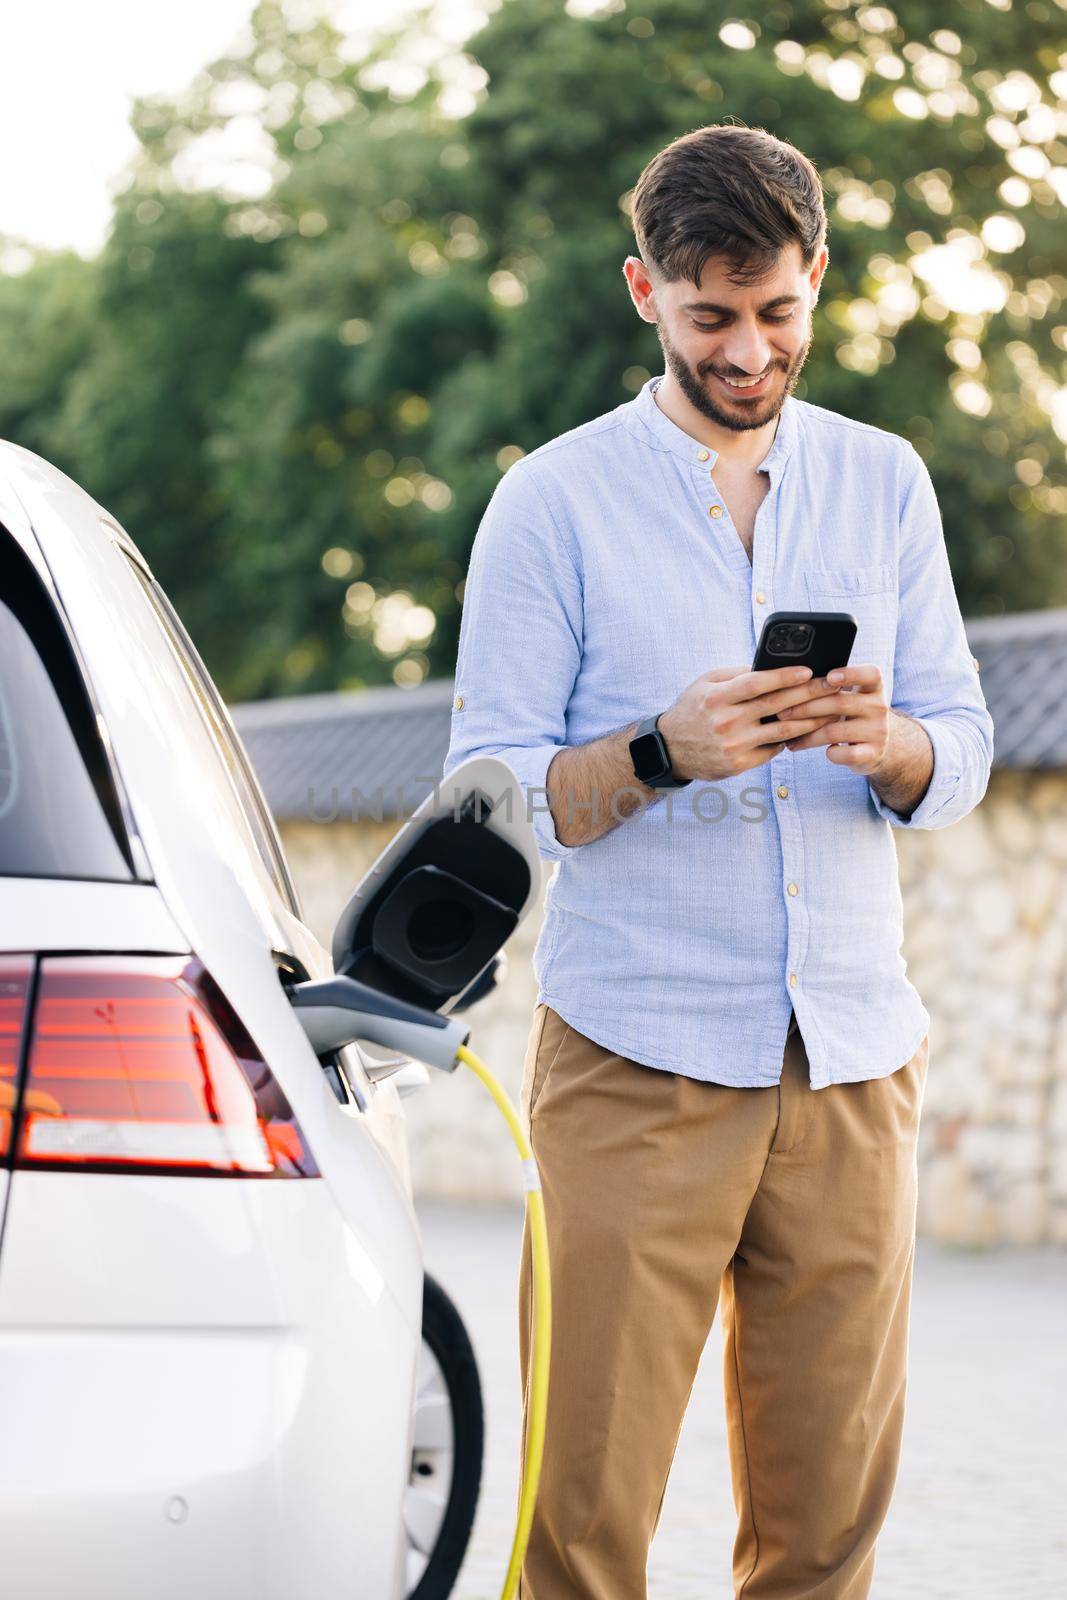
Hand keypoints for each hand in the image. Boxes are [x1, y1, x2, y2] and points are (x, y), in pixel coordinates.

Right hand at [659, 663, 841, 781]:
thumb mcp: (704, 684)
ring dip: (810, 721)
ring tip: (830, 712)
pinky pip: (773, 750)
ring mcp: (734, 746)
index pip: (756, 684)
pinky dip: (790, 739)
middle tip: (832, 686)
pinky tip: (807, 731)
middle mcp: (726, 722)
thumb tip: (770, 667)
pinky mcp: (739, 765)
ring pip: (782, 732)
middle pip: (776, 706)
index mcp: (717, 698)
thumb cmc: (692, 710)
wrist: (670, 750)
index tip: (808, 670)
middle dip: (808, 694)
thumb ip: (735, 675)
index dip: (784, 676)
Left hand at [777, 664, 891, 775]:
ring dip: (809, 735)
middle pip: (839, 703)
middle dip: (806, 708)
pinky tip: (824, 751)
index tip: (829, 676)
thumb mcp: (850, 697)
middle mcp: (879, 706)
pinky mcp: (873, 753)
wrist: (877, 746)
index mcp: (873, 687)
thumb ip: (830, 689)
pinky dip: (832, 754)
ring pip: (836, 731)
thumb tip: (789, 684)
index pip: (870, 675)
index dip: (851, 674)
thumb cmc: (852, 716)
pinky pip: (846, 754)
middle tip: (782, 713)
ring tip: (790, 738)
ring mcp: (878, 731)